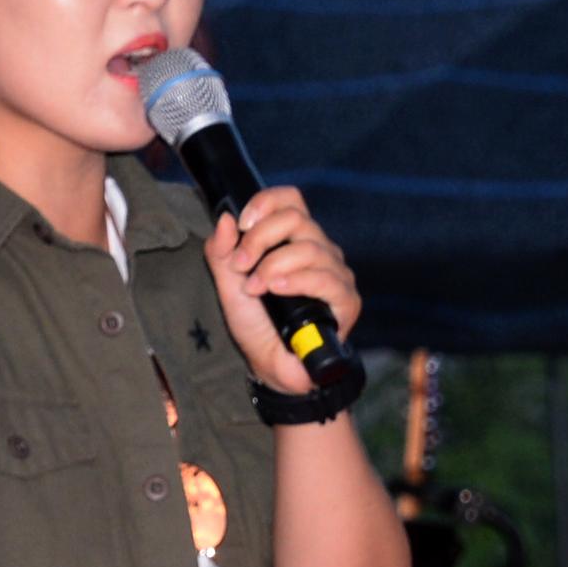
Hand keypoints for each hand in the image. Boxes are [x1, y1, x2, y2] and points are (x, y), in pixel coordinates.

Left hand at [203, 188, 361, 394]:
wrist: (272, 366)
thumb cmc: (256, 324)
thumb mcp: (228, 285)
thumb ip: (221, 252)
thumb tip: (225, 218)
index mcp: (293, 240)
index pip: (290, 200)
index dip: (266, 203)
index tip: (242, 225)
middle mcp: (319, 250)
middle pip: (296, 219)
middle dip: (259, 239)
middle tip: (241, 266)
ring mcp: (336, 274)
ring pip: (309, 248)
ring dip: (273, 266)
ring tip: (255, 288)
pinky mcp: (346, 300)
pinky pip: (326, 279)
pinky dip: (297, 281)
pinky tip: (277, 290)